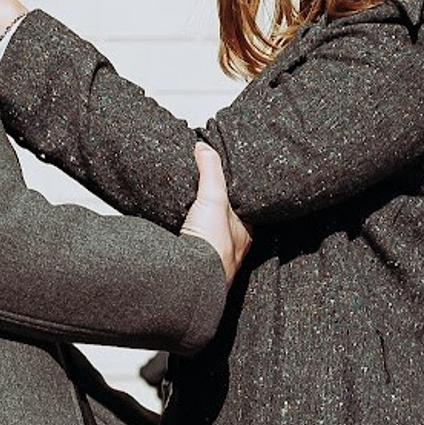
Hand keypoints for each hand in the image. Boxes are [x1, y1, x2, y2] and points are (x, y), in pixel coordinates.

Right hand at [181, 141, 249, 286]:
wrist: (191, 277)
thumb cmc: (212, 245)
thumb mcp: (214, 197)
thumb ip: (210, 170)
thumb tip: (204, 147)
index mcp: (245, 233)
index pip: (246, 210)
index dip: (238, 198)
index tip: (229, 186)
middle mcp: (232, 249)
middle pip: (227, 226)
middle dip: (218, 215)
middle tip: (206, 200)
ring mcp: (213, 260)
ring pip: (210, 241)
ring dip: (202, 229)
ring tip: (191, 215)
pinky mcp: (194, 268)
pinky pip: (192, 252)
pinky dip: (186, 243)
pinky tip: (178, 236)